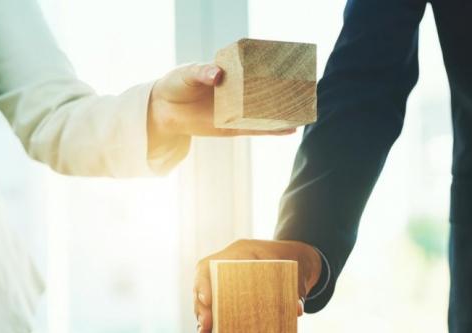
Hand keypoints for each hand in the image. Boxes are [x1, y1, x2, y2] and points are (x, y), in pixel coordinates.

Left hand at [147, 63, 294, 149]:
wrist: (163, 109)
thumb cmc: (176, 84)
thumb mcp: (188, 73)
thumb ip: (202, 72)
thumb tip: (218, 75)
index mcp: (231, 73)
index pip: (255, 68)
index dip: (272, 66)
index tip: (292, 63)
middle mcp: (237, 91)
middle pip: (265, 91)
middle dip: (285, 90)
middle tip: (307, 88)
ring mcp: (236, 110)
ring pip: (264, 112)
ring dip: (284, 112)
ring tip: (306, 111)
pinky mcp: (232, 127)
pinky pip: (255, 129)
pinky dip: (272, 130)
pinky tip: (290, 129)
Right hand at [194, 239, 322, 332]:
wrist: (299, 260)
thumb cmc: (294, 260)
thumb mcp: (298, 270)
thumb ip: (296, 289)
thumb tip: (296, 310)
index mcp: (239, 252)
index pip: (209, 265)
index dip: (202, 283)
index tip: (206, 301)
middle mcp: (227, 266)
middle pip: (203, 285)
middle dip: (201, 306)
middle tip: (206, 324)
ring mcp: (227, 281)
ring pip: (206, 298)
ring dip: (204, 316)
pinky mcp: (232, 295)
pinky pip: (217, 308)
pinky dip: (214, 322)